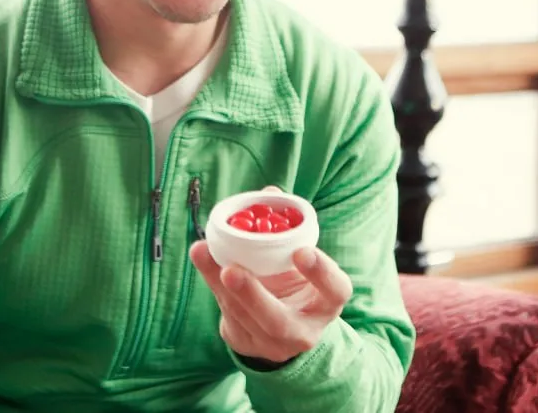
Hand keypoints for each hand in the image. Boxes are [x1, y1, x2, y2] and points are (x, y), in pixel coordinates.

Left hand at [189, 236, 351, 364]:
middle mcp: (303, 329)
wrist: (280, 320)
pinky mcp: (247, 344)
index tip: (302, 251)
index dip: (321, 272)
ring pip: (243, 318)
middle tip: (231, 270)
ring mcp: (273, 344)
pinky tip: (203, 259)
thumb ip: (287, 227)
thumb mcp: (299, 256)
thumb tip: (270, 193)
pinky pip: (227, 316)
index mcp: (327, 302)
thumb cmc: (294, 276)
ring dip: (218, 284)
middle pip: (277, 321)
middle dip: (252, 296)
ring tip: (202, 252)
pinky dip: (212, 285)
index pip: (335, 290)